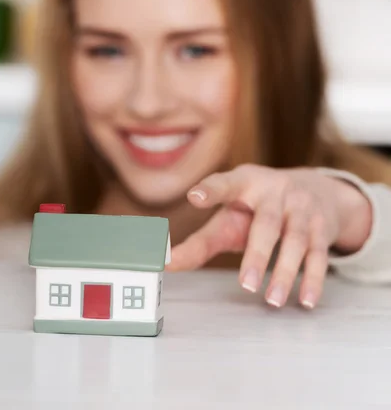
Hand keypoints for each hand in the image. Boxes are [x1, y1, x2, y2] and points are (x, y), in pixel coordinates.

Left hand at [168, 165, 371, 308]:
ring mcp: (301, 208)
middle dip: (257, 254)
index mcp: (244, 183)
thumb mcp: (229, 218)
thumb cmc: (257, 209)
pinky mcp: (321, 227)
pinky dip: (313, 279)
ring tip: (273, 300)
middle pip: (266, 223)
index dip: (211, 190)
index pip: (225, 184)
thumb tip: (164, 265)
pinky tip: (306, 300)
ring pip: (295, 240)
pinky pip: (319, 254)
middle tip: (246, 285)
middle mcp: (275, 192)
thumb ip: (199, 241)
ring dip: (286, 272)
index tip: (194, 196)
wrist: (317, 190)